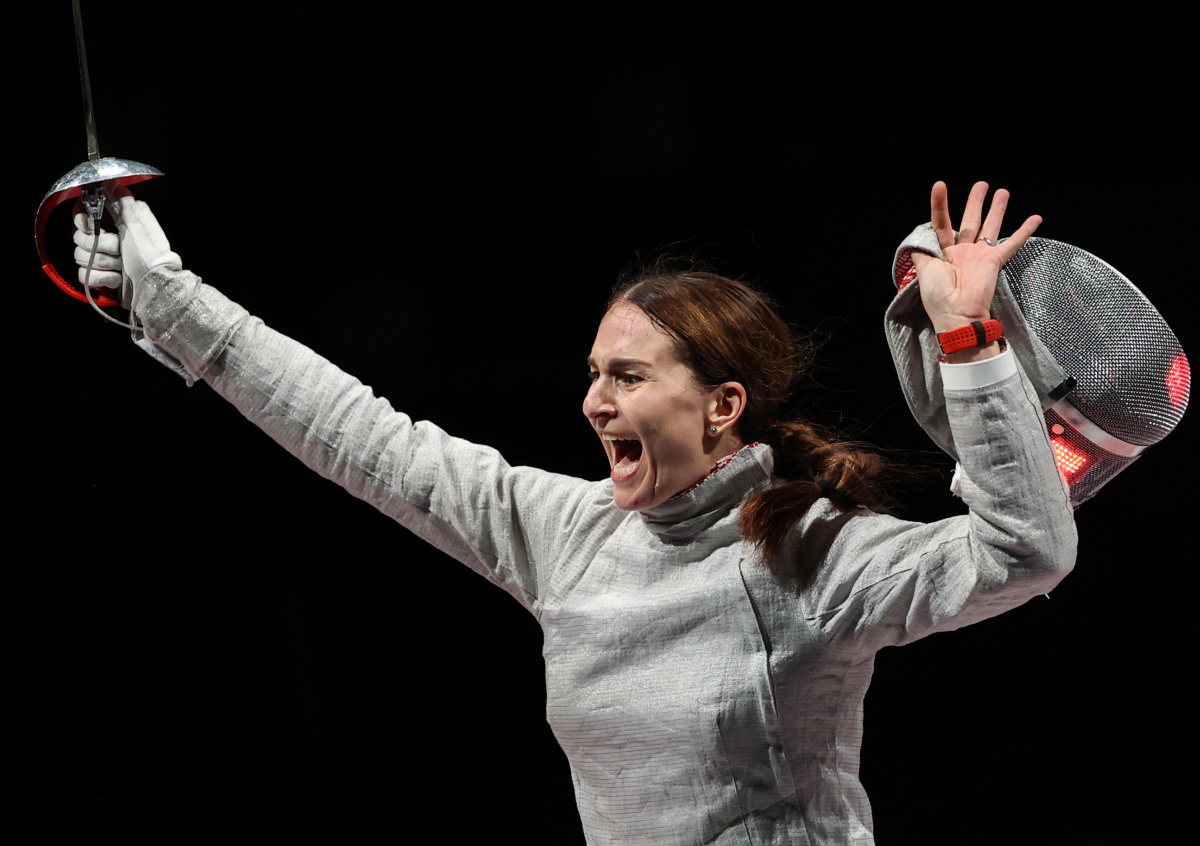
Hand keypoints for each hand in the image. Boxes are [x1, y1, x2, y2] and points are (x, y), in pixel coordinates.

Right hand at [73, 191, 181, 307]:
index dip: (84, 222)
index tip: (92, 226)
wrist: (155, 288)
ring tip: (121, 267)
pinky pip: (84, 275)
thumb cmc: (150, 256)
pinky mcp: (100, 278)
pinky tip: (117, 280)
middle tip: (118, 250)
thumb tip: (112, 183)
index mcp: (115, 225)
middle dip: (99, 246)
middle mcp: (106, 240)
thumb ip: (122, 205)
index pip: (82, 217)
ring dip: (103, 263)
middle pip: (78, 237)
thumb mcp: (138, 227)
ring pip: (80, 256)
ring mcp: (102, 260)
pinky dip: (101, 278)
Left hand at [913, 182, 1040, 343]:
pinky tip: (1036, 217)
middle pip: (970, 220)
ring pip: (990, 226)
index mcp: (944, 252)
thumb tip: (918, 235)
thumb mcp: (923, 269)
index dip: (940, 204)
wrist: (957, 315)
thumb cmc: (938, 296)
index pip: (942, 223)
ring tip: (1002, 191)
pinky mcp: (994, 260)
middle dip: (976, 202)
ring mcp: (980, 255)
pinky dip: (1025, 231)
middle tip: (982, 185)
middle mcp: (963, 251)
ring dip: (997, 209)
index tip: (940, 185)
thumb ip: (921, 250)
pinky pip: (1012, 242)